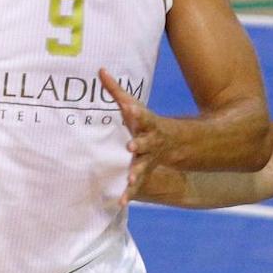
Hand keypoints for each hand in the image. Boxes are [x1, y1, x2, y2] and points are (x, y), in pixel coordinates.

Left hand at [99, 68, 177, 205]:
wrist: (172, 143)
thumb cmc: (145, 122)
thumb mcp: (132, 105)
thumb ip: (115, 90)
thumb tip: (100, 69)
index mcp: (145, 124)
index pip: (141, 116)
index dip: (135, 112)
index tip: (128, 108)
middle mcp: (149, 142)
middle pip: (144, 143)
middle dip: (139, 144)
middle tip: (131, 146)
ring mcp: (148, 159)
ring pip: (142, 167)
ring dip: (136, 173)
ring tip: (130, 180)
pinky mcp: (143, 173)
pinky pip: (137, 186)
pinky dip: (130, 195)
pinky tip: (121, 203)